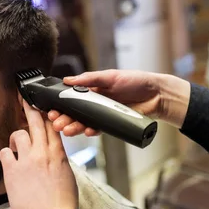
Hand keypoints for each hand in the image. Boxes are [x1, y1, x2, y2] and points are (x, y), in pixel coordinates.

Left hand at [0, 99, 78, 208]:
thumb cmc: (63, 204)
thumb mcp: (68, 177)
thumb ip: (59, 162)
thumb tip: (53, 157)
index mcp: (59, 155)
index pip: (52, 127)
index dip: (46, 114)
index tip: (41, 108)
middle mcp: (43, 153)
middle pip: (36, 122)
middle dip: (29, 109)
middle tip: (23, 100)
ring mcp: (27, 160)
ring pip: (18, 134)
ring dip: (17, 139)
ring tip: (17, 148)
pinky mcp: (13, 171)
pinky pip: (4, 152)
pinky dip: (6, 154)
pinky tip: (10, 162)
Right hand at [49, 69, 190, 136]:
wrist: (157, 95)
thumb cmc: (136, 82)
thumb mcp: (111, 76)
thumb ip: (90, 79)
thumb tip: (67, 79)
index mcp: (92, 90)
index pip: (71, 98)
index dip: (60, 105)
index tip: (51, 110)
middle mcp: (95, 103)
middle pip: (75, 113)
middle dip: (64, 119)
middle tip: (56, 123)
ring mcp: (103, 115)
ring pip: (84, 123)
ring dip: (75, 127)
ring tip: (67, 130)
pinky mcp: (112, 124)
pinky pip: (99, 129)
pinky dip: (92, 131)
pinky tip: (87, 131)